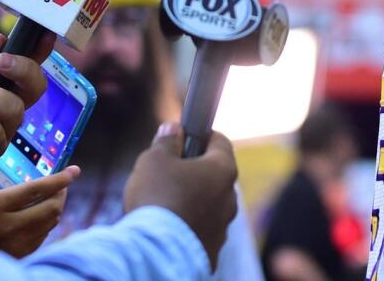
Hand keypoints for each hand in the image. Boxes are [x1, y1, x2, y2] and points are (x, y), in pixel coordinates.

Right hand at [0, 167, 78, 256]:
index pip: (37, 190)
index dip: (60, 179)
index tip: (75, 170)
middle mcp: (7, 227)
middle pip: (50, 209)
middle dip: (61, 193)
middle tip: (63, 183)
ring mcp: (12, 245)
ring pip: (48, 224)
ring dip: (55, 208)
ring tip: (53, 197)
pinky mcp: (14, 255)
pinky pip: (40, 238)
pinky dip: (46, 224)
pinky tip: (40, 215)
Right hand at [124, 124, 238, 269]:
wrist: (156, 252)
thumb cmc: (157, 197)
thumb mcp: (154, 159)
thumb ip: (166, 141)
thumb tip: (173, 129)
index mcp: (222, 170)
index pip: (221, 142)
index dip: (204, 136)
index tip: (188, 136)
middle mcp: (229, 198)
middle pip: (215, 176)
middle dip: (195, 172)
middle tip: (169, 173)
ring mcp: (223, 227)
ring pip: (209, 206)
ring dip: (193, 202)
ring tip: (165, 205)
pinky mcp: (212, 251)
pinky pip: (202, 232)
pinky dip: (189, 227)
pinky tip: (168, 229)